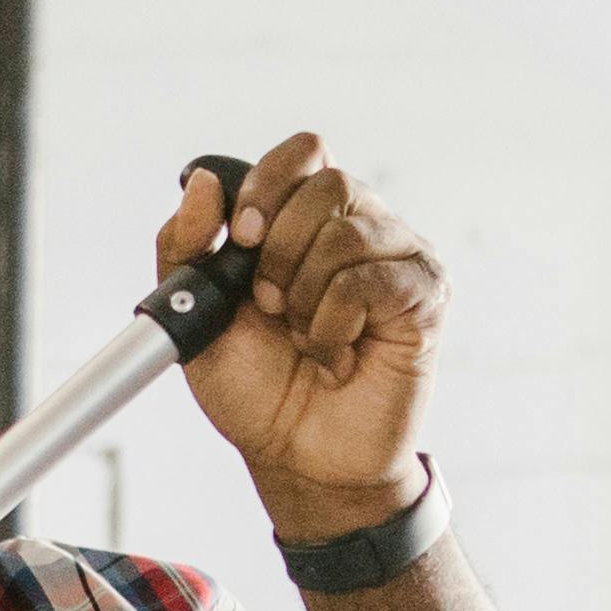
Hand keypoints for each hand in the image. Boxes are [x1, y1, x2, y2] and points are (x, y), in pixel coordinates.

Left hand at [158, 136, 442, 541]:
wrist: (297, 458)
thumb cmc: (255, 385)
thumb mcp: (195, 313)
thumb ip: (184, 245)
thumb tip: (203, 182)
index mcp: (308, 218)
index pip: (305, 152)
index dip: (269, 184)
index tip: (243, 239)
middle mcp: (360, 226)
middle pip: (327, 183)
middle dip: (280, 252)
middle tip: (271, 307)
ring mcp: (398, 259)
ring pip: (347, 232)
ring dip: (305, 298)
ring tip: (304, 340)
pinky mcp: (425, 297)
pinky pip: (371, 282)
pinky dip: (334, 326)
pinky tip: (336, 358)